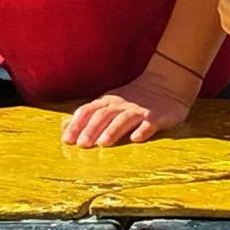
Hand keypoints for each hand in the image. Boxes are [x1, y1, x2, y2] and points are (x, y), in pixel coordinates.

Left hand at [62, 67, 192, 147]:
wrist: (166, 84)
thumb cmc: (132, 100)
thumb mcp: (108, 104)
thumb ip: (87, 115)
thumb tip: (63, 127)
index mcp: (107, 102)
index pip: (88, 111)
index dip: (77, 125)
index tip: (67, 140)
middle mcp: (122, 105)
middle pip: (104, 115)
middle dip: (92, 129)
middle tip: (82, 145)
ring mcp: (140, 110)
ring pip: (124, 119)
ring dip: (113, 130)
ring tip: (103, 143)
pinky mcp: (158, 116)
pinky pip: (150, 123)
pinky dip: (143, 130)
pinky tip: (136, 138)